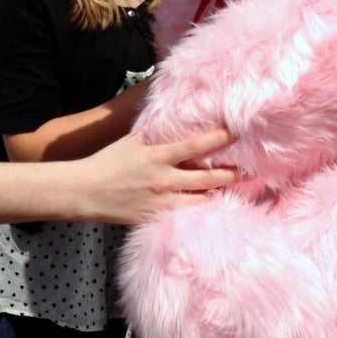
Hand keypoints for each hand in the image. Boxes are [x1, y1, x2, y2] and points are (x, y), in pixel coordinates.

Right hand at [74, 128, 237, 224]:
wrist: (85, 192)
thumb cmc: (106, 162)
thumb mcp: (130, 141)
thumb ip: (152, 134)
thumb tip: (167, 119)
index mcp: (157, 157)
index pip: (195, 146)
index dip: (218, 138)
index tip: (236, 133)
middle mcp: (164, 180)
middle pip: (207, 178)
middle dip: (231, 174)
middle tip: (250, 171)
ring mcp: (161, 202)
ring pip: (200, 201)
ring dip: (218, 194)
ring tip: (235, 191)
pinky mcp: (156, 218)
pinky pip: (184, 215)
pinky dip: (199, 210)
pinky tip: (211, 207)